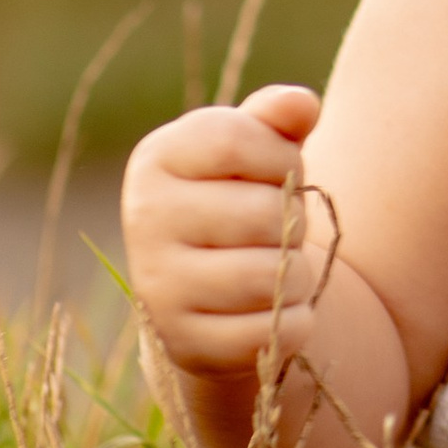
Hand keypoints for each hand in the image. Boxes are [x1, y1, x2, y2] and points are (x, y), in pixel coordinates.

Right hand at [120, 85, 332, 376]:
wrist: (209, 294)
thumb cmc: (240, 201)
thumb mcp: (255, 151)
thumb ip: (277, 119)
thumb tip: (302, 104)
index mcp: (156, 159)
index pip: (235, 139)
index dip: (282, 157)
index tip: (282, 171)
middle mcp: (144, 219)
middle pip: (264, 213)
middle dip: (294, 221)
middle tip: (276, 229)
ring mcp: (159, 286)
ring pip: (272, 277)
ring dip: (298, 273)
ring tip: (277, 266)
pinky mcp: (186, 344)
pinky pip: (274, 331)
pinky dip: (296, 321)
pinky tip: (275, 310)